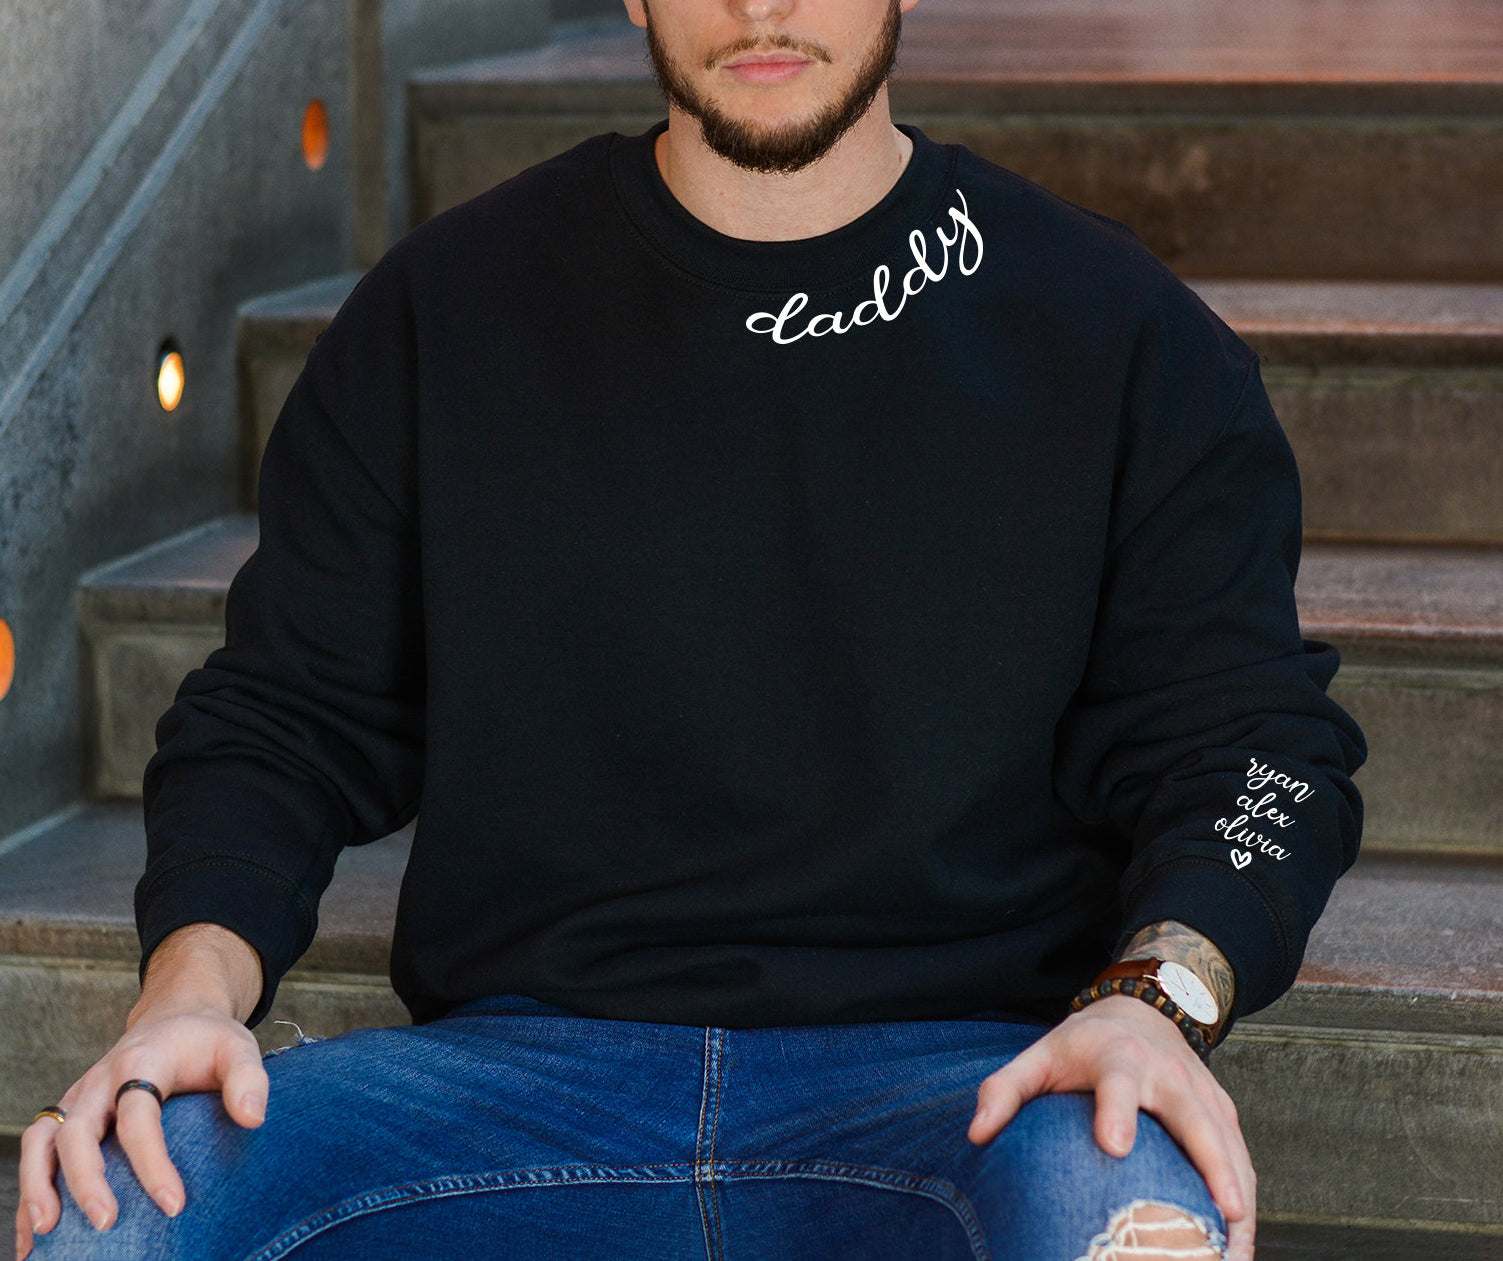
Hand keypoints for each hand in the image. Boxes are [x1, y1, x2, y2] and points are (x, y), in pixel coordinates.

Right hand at [13, 1001, 267, 1259]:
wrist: (175, 1017)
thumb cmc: (207, 1040)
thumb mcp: (239, 1048)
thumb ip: (249, 1079)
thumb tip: (253, 1118)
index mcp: (143, 1062)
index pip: (138, 1116)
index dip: (152, 1163)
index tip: (173, 1204)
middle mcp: (101, 1080)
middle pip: (78, 1131)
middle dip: (86, 1181)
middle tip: (106, 1224)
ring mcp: (80, 1096)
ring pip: (43, 1139)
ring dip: (39, 1185)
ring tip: (47, 1231)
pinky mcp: (70, 1112)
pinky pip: (37, 1149)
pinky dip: (31, 1187)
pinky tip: (36, 1230)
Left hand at [967, 994, 1254, 1260]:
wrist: (1141, 1010)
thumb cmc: (1082, 1045)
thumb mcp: (1039, 1055)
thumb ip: (1004, 1090)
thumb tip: (976, 1135)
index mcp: (1118, 1057)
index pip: (1118, 1083)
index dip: (1116, 1112)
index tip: (1113, 1147)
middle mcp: (1168, 1074)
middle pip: (1196, 1120)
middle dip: (1213, 1165)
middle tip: (1223, 1212)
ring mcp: (1203, 1093)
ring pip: (1229, 1146)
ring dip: (1240, 1197)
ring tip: (1236, 1251)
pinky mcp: (1223, 1111)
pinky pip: (1241, 1158)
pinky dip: (1247, 1200)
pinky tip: (1240, 1243)